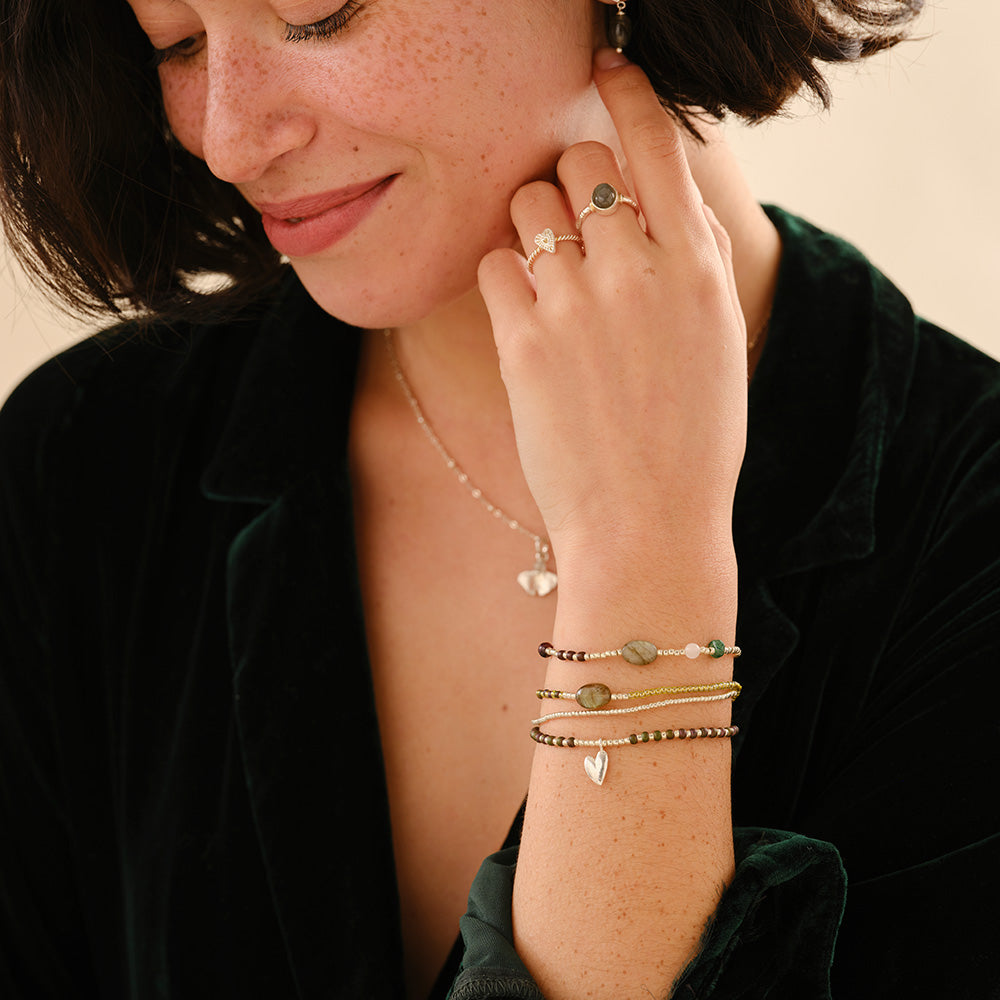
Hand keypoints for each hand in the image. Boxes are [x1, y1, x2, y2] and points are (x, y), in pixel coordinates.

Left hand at [478, 51, 747, 572]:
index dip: (629, 91)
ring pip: (529, 203)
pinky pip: (494, 264)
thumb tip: (665, 187)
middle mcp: (638, 271)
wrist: (647, 525)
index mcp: (698, 267)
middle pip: (582, 160)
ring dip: (532, 225)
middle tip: (577, 223)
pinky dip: (504, 278)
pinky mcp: (523, 342)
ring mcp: (576, 305)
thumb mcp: (719, 340)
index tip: (607, 67)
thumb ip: (694, 256)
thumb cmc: (691, 439)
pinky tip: (526, 316)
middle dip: (573, 178)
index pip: (658, 140)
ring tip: (550, 277)